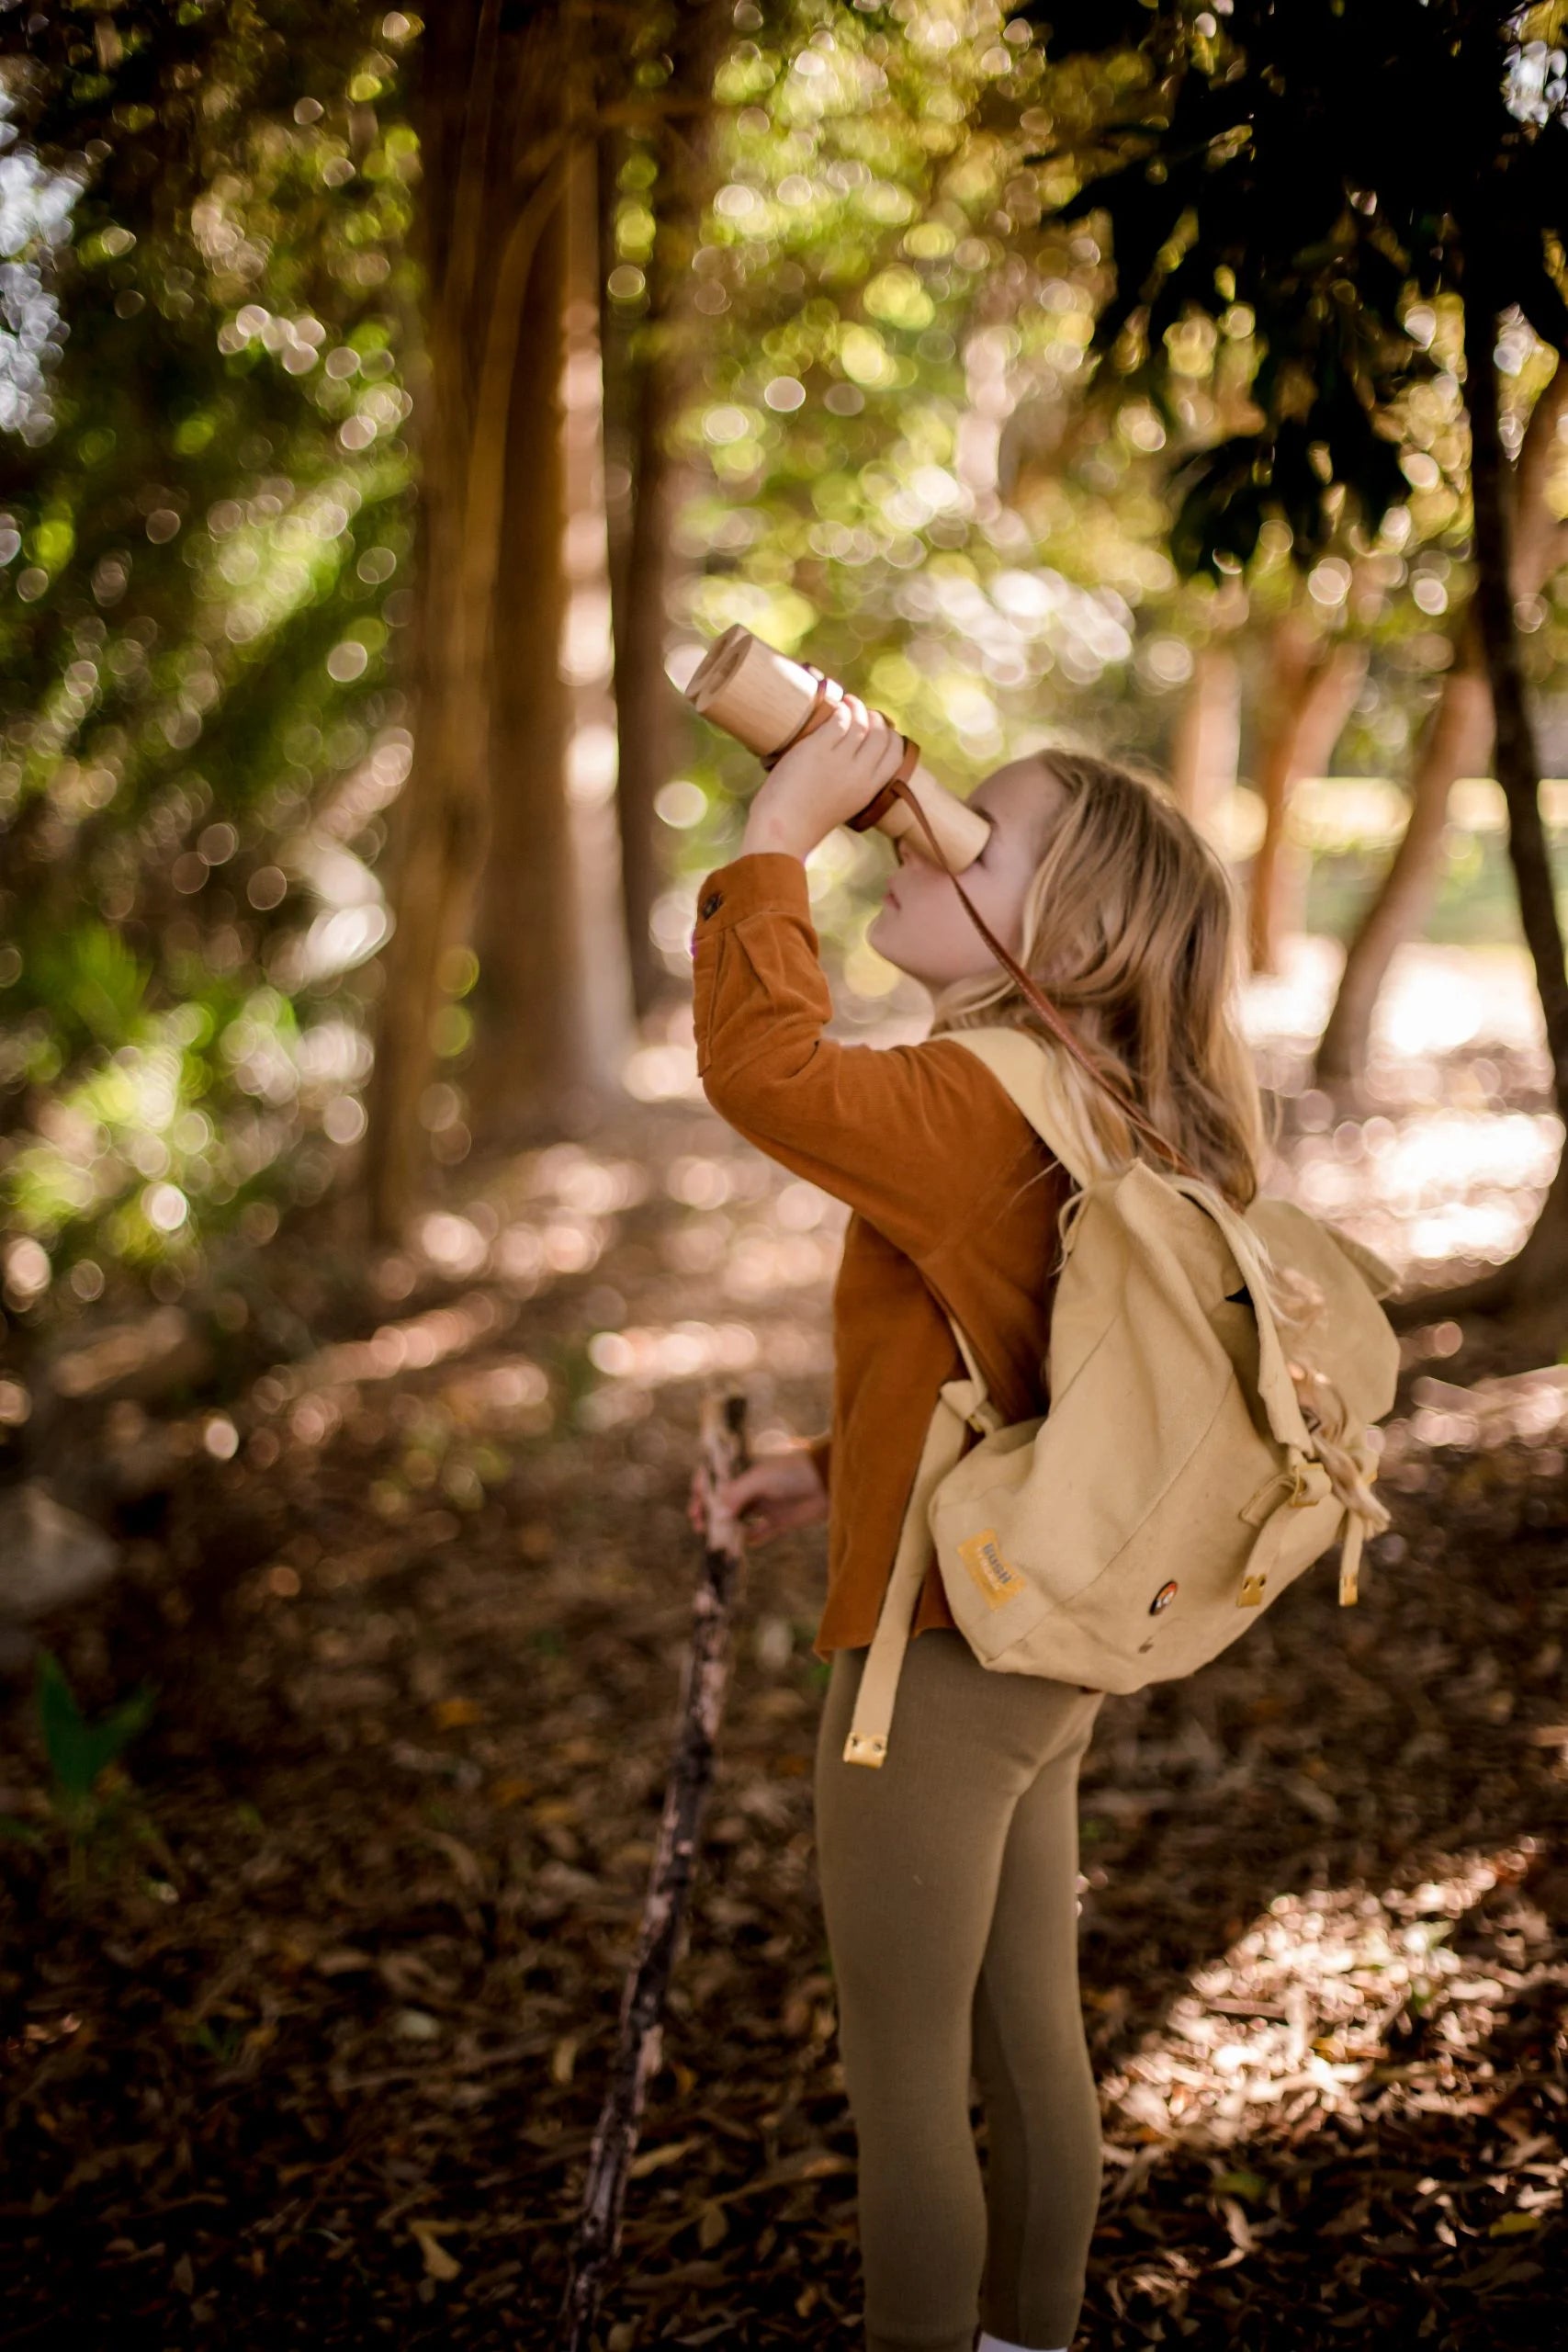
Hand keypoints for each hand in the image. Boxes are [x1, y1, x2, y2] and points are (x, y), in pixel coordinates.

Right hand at [687, 1442, 828, 1545]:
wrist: (828, 1480)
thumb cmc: (793, 1471)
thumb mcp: (761, 1479)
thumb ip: (737, 1495)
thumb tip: (716, 1514)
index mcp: (746, 1473)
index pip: (717, 1482)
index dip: (703, 1493)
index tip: (694, 1508)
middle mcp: (753, 1489)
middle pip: (724, 1504)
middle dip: (711, 1515)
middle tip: (701, 1527)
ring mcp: (766, 1506)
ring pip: (740, 1520)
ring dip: (728, 1529)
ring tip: (718, 1540)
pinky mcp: (781, 1521)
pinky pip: (761, 1533)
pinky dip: (752, 1539)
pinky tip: (747, 1543)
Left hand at [742, 693, 906, 859]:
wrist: (783, 829)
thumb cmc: (808, 819)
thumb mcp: (845, 804)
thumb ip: (856, 782)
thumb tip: (858, 753)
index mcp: (870, 790)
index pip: (896, 755)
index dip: (892, 737)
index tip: (882, 729)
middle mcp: (860, 774)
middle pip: (881, 735)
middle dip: (876, 718)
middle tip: (864, 711)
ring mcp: (839, 761)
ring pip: (861, 723)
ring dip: (857, 707)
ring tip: (848, 702)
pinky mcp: (818, 749)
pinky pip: (838, 720)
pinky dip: (840, 710)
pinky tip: (835, 708)